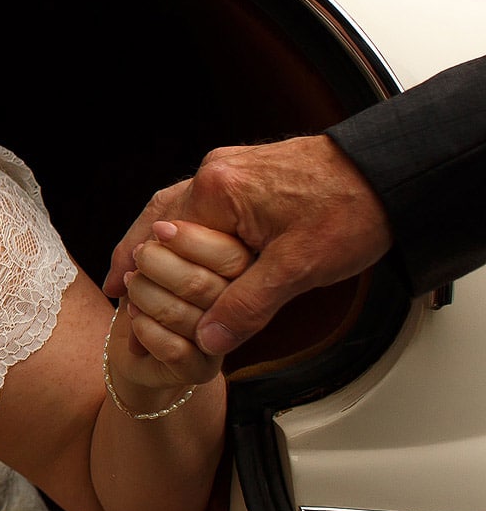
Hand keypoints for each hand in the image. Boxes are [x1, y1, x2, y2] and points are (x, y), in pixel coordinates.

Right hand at [102, 136, 391, 356]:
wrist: (394, 172)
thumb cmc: (351, 210)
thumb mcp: (297, 269)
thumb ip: (246, 306)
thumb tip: (207, 340)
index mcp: (216, 191)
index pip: (160, 240)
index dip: (142, 276)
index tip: (126, 304)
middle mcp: (214, 173)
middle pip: (157, 219)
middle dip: (135, 255)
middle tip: (116, 288)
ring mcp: (230, 169)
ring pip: (177, 210)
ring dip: (156, 241)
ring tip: (136, 271)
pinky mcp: (248, 173)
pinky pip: (201, 204)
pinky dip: (184, 230)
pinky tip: (182, 248)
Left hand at [110, 222, 249, 403]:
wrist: (136, 349)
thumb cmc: (150, 293)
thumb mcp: (155, 256)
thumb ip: (159, 240)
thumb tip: (155, 231)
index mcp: (240, 277)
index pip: (231, 256)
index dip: (191, 240)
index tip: (161, 230)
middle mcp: (239, 313)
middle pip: (205, 285)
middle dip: (159, 264)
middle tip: (140, 256)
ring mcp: (222, 343)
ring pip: (188, 316)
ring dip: (146, 295)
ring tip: (130, 285)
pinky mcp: (200, 370)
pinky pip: (175, 349)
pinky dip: (145, 328)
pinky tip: (133, 315)